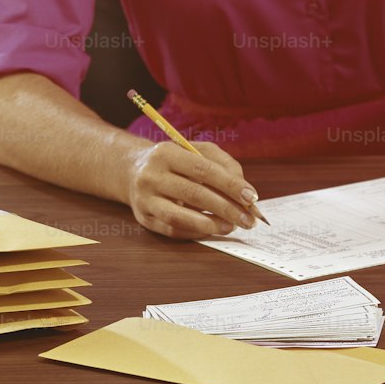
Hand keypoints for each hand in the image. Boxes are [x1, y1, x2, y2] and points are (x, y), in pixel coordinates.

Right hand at [128, 140, 260, 239]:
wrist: (133, 170)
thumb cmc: (174, 161)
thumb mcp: (196, 151)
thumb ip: (222, 164)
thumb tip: (243, 192)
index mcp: (166, 152)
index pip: (203, 169)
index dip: (230, 184)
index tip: (251, 197)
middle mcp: (152, 175)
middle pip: (194, 193)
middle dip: (226, 208)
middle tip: (248, 219)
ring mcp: (145, 199)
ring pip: (180, 216)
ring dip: (211, 224)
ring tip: (231, 226)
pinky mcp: (144, 219)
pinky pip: (172, 230)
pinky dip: (196, 232)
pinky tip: (212, 230)